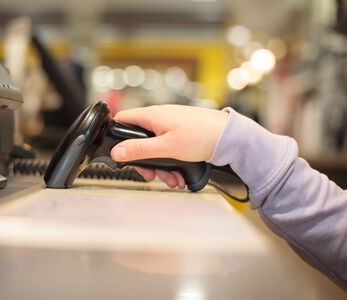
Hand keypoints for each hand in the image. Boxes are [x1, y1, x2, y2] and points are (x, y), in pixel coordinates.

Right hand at [110, 105, 228, 188]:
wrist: (229, 136)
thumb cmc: (202, 135)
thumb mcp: (166, 147)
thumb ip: (140, 150)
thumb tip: (117, 151)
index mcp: (152, 116)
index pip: (123, 120)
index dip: (117, 136)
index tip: (119, 154)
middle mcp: (159, 119)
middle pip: (139, 141)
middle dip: (144, 161)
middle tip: (150, 174)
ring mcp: (170, 126)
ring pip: (155, 149)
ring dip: (160, 167)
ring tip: (170, 179)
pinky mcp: (180, 135)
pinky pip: (168, 150)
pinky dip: (171, 163)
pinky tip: (179, 175)